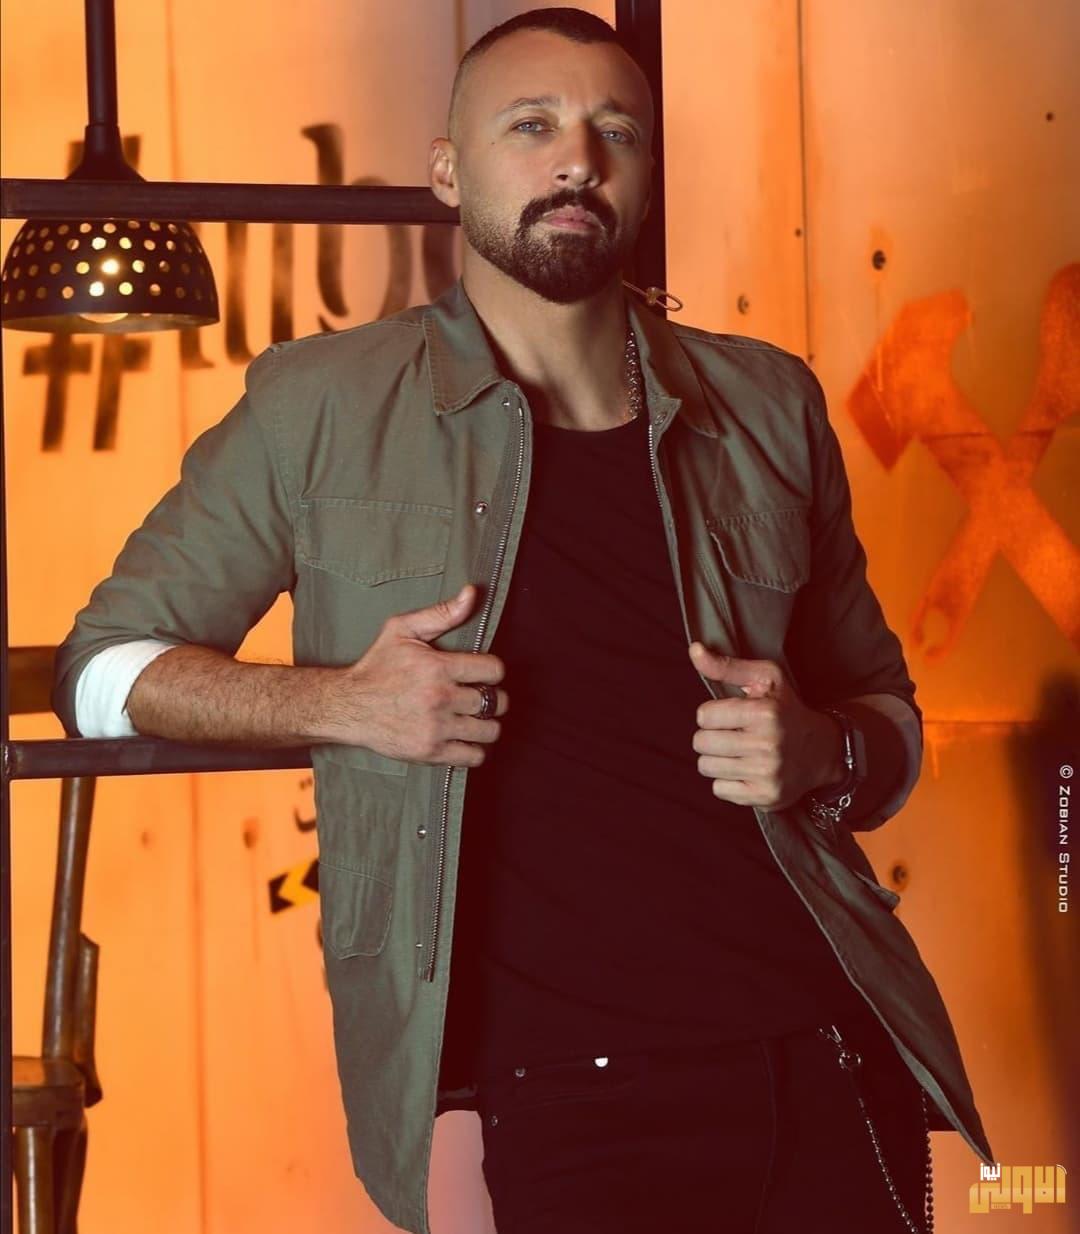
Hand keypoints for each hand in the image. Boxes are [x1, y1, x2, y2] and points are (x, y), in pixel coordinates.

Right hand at [322, 583, 508, 766]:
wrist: (349, 706)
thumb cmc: (377, 666)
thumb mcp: (402, 629)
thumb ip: (441, 613)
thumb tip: (471, 593)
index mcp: (438, 667)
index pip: (494, 671)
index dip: (493, 671)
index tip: (484, 674)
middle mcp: (440, 698)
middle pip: (496, 702)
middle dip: (494, 698)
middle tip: (482, 697)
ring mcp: (436, 728)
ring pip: (489, 731)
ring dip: (487, 724)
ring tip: (475, 718)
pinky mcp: (430, 751)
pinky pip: (473, 756)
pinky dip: (475, 749)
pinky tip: (465, 738)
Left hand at [688, 642, 843, 810]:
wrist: (822, 751)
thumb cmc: (786, 709)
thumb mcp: (765, 679)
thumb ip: (726, 666)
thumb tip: (694, 649)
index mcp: (764, 713)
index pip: (703, 716)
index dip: (713, 714)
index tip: (731, 715)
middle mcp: (767, 745)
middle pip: (701, 743)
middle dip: (712, 736)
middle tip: (733, 734)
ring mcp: (766, 774)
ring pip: (706, 767)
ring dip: (717, 758)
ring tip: (739, 751)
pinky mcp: (764, 797)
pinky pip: (719, 790)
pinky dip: (727, 781)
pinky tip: (745, 770)